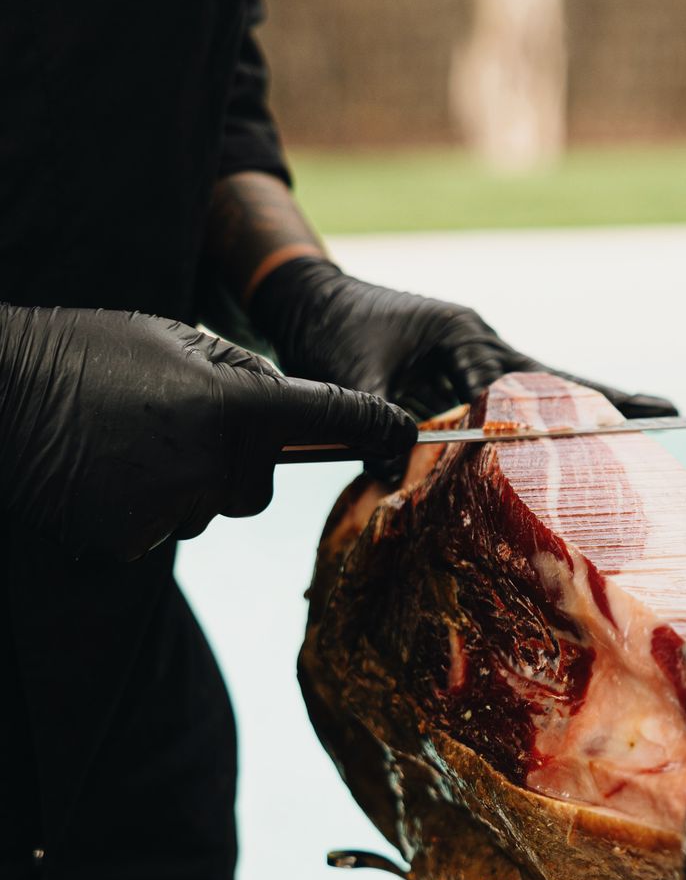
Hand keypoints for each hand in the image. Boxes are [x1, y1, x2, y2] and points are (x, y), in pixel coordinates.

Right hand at [0, 305, 415, 561]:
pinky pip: (161, 527)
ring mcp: (172, 508)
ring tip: (127, 440)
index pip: (330, 418)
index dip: (374, 424)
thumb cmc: (86, 351)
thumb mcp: (174, 338)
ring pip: (207, 506)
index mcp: (232, 403)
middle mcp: (213, 462)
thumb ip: (242, 373)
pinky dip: (141, 505)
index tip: (405, 432)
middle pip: (258, 482)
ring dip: (183, 481)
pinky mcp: (131, 541)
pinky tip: (103, 471)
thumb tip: (291, 406)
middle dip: (235, 458)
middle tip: (175, 420)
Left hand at [247, 258, 677, 421]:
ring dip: (584, 412)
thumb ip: (377, 423)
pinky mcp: (461, 380)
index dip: (556, 412)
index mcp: (461, 335)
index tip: (598, 430)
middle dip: (608, 399)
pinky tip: (569, 449)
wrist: (307, 301)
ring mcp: (474, 361)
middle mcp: (479, 346)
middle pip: (553, 381)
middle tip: (668, 412)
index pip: (517, 383)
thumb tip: (398, 478)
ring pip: (540, 393)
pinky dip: (538, 429)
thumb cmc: (328, 331)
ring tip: (646, 423)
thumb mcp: (351, 378)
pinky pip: (507, 410)